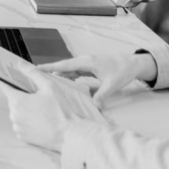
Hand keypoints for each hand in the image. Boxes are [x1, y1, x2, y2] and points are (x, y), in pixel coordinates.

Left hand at [0, 71, 77, 151]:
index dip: (7, 80)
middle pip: (13, 100)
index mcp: (17, 101)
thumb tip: (19, 64)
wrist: (68, 135)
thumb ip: (32, 73)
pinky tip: (40, 121)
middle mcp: (14, 115)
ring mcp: (18, 127)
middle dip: (22, 96)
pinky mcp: (23, 137)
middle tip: (37, 97)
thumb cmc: (60, 110)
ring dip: (24, 110)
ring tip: (41, 111)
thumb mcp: (49, 86)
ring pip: (17, 113)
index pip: (4, 86)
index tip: (9, 77)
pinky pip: (21, 125)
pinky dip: (27, 122)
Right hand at [38, 53, 156, 108]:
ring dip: (59, 76)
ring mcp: (86, 64)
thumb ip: (101, 95)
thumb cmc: (122, 71)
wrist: (132, 64)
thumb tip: (93, 107)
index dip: (49, 67)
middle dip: (49, 72)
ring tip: (46, 84)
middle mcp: (83, 61)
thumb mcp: (112, 85)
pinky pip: (74, 72)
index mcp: (86, 62)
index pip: (64, 65)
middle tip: (36, 78)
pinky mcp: (89, 68)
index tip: (36, 68)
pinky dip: (68, 78)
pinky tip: (64, 85)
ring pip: (68, 70)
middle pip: (63, 67)